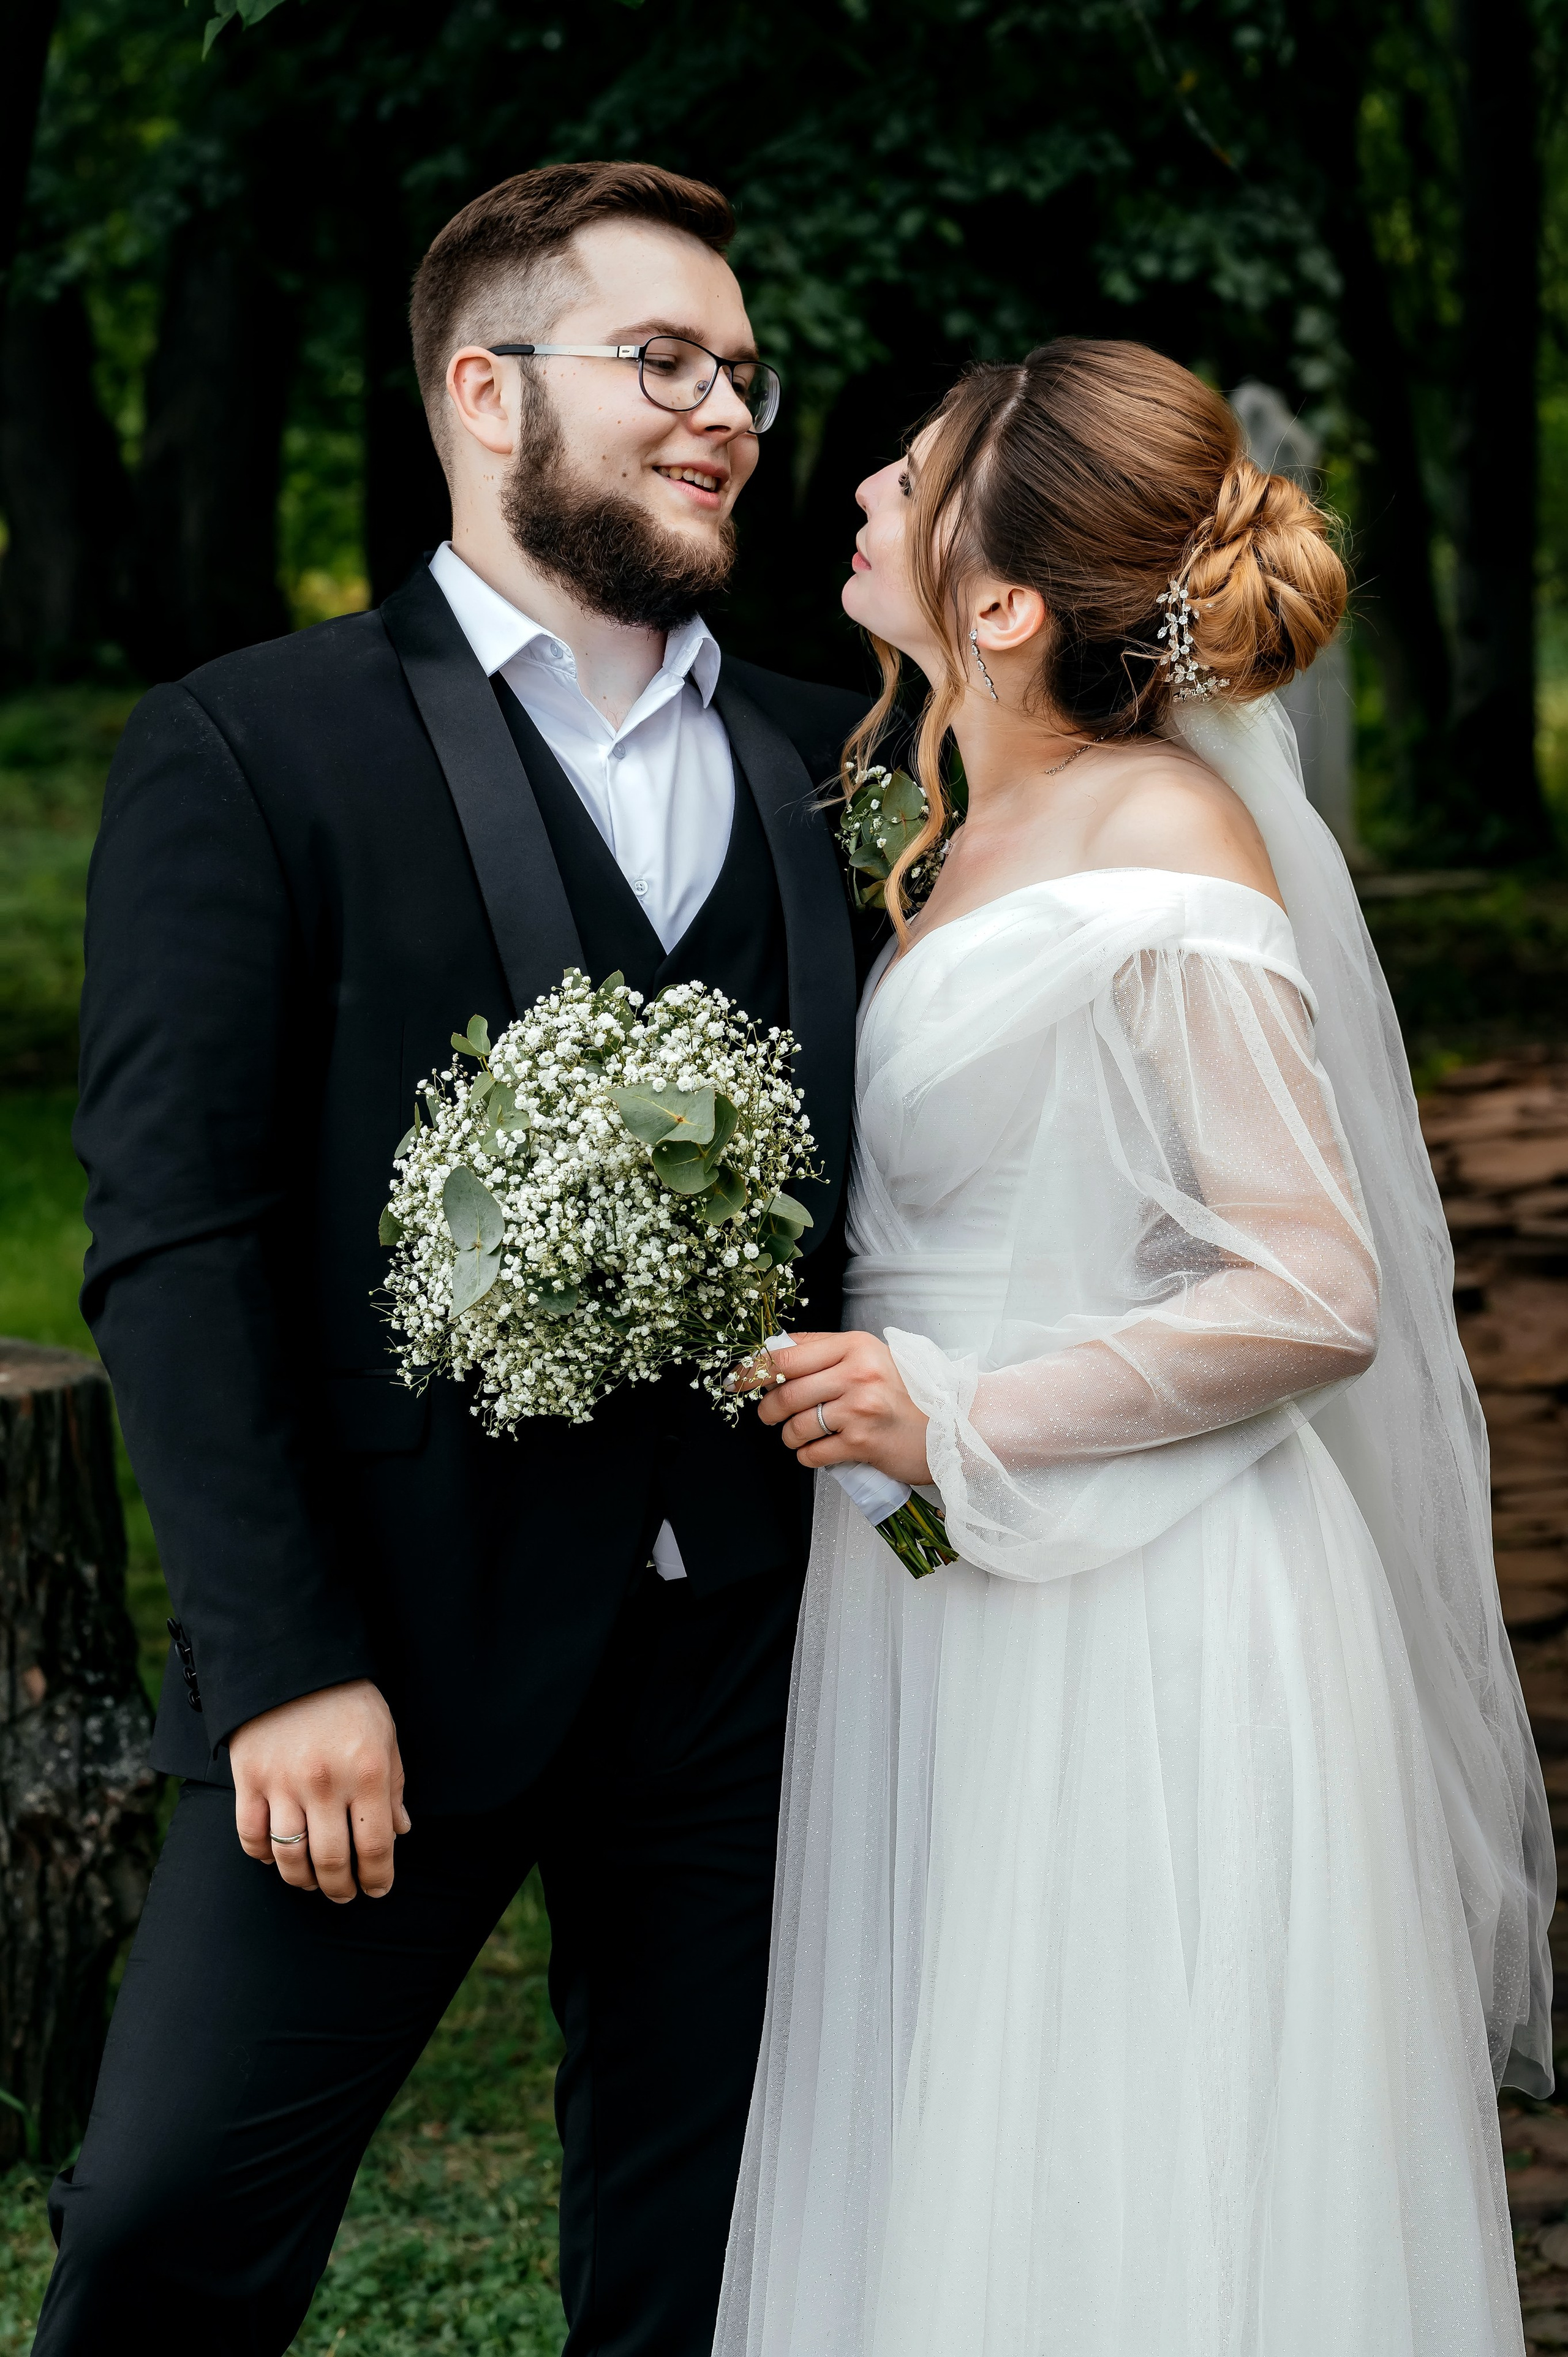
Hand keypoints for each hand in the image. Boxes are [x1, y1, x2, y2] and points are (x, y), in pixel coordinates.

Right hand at [230, 1678, 409, 1902]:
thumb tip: (399, 1832)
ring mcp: (283, 1783)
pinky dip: (264, 1855)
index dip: (378, 1877)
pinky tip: (276, 1856)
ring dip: (303, 1880)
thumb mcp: (384, 1735)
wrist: (292, 1660)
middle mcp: (326, 1783)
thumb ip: (393, 1786)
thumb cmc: (347, 1699)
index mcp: (368, 1772)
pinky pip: (251, 1836)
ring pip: (290, 1857)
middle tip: (344, 1894)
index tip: (377, 1889)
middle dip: (341, 1889)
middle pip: (332, 1861)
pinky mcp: (248, 1779)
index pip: (376, 1846)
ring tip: (313, 1882)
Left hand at [752, 1330, 931, 1484]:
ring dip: (790, 1437)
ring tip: (802, 1435)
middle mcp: (856, 1374)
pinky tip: (821, 1450)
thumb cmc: (908, 1392)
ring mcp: (859, 1409)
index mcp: (854, 1346)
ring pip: (795, 1427)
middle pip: (785, 1393)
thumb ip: (824, 1350)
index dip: (753, 1370)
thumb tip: (774, 1351)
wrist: (951, 1425)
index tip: (736, 1380)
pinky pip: (813, 1454)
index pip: (786, 1356)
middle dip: (768, 1410)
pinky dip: (808, 1456)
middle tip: (771, 1415)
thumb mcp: (870, 1356)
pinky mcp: (862, 1443)